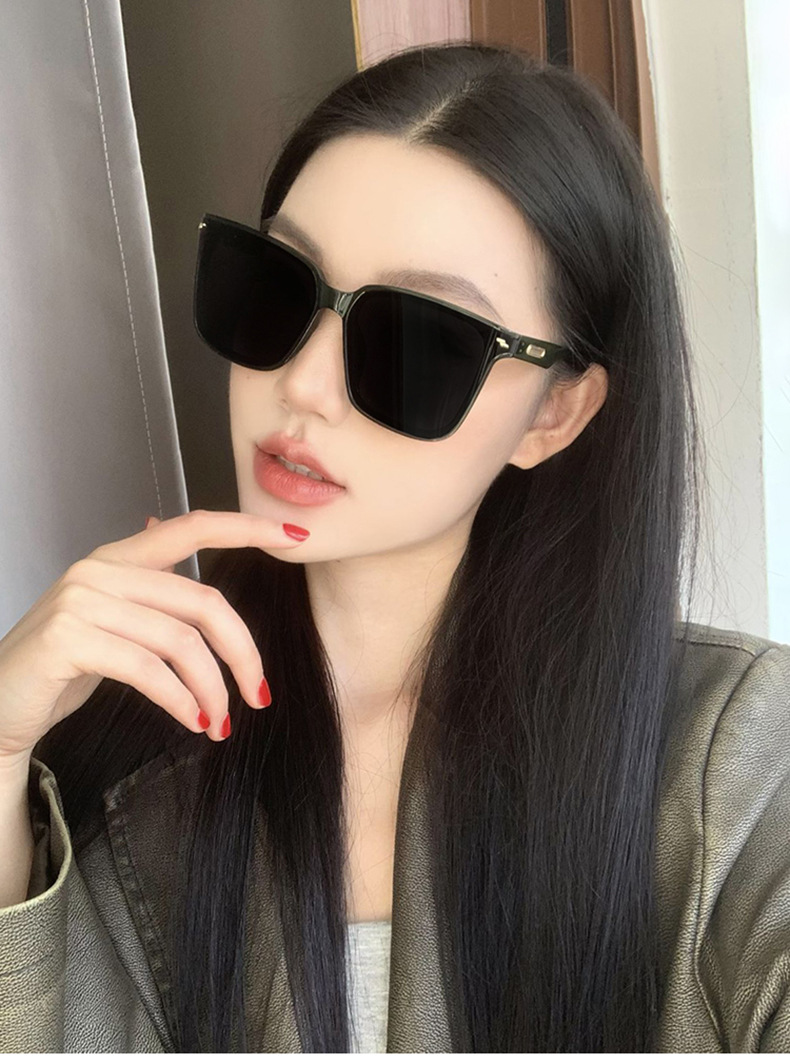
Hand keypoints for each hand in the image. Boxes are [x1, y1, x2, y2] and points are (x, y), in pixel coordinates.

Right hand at [0, 510, 307, 763]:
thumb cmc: (60, 668)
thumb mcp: (109, 619)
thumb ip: (144, 586)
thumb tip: (164, 530)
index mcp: (117, 559)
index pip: (192, 527)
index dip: (247, 528)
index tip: (294, 536)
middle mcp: (99, 570)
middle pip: (202, 601)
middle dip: (242, 651)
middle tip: (260, 693)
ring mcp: (81, 602)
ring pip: (180, 640)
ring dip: (212, 689)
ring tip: (219, 722)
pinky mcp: (68, 640)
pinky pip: (148, 669)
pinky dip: (180, 700)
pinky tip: (191, 721)